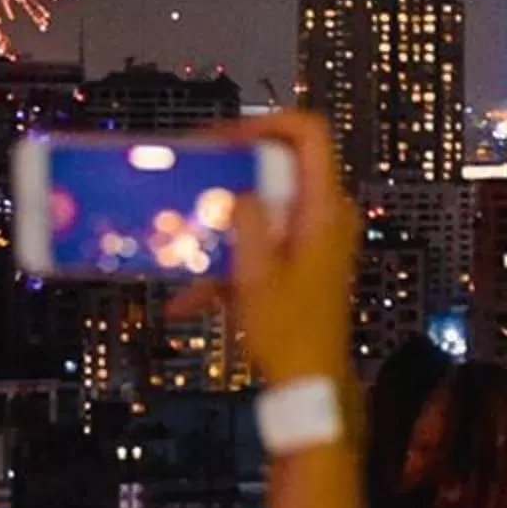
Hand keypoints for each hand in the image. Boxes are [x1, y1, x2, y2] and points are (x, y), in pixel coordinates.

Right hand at [174, 113, 356, 387]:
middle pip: (277, 168)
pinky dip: (228, 266)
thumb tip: (237, 190)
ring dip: (222, 229)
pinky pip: (261, 245)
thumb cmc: (289, 332)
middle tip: (190, 182)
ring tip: (181, 244)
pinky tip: (187, 300)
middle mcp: (325, 215)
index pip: (309, 133)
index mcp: (323, 208)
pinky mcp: (301, 262)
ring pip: (263, 210)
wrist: (309, 384)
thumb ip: (246, 219)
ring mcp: (315, 239)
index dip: (265, 124)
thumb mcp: (256, 272)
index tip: (223, 140)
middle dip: (229, 179)